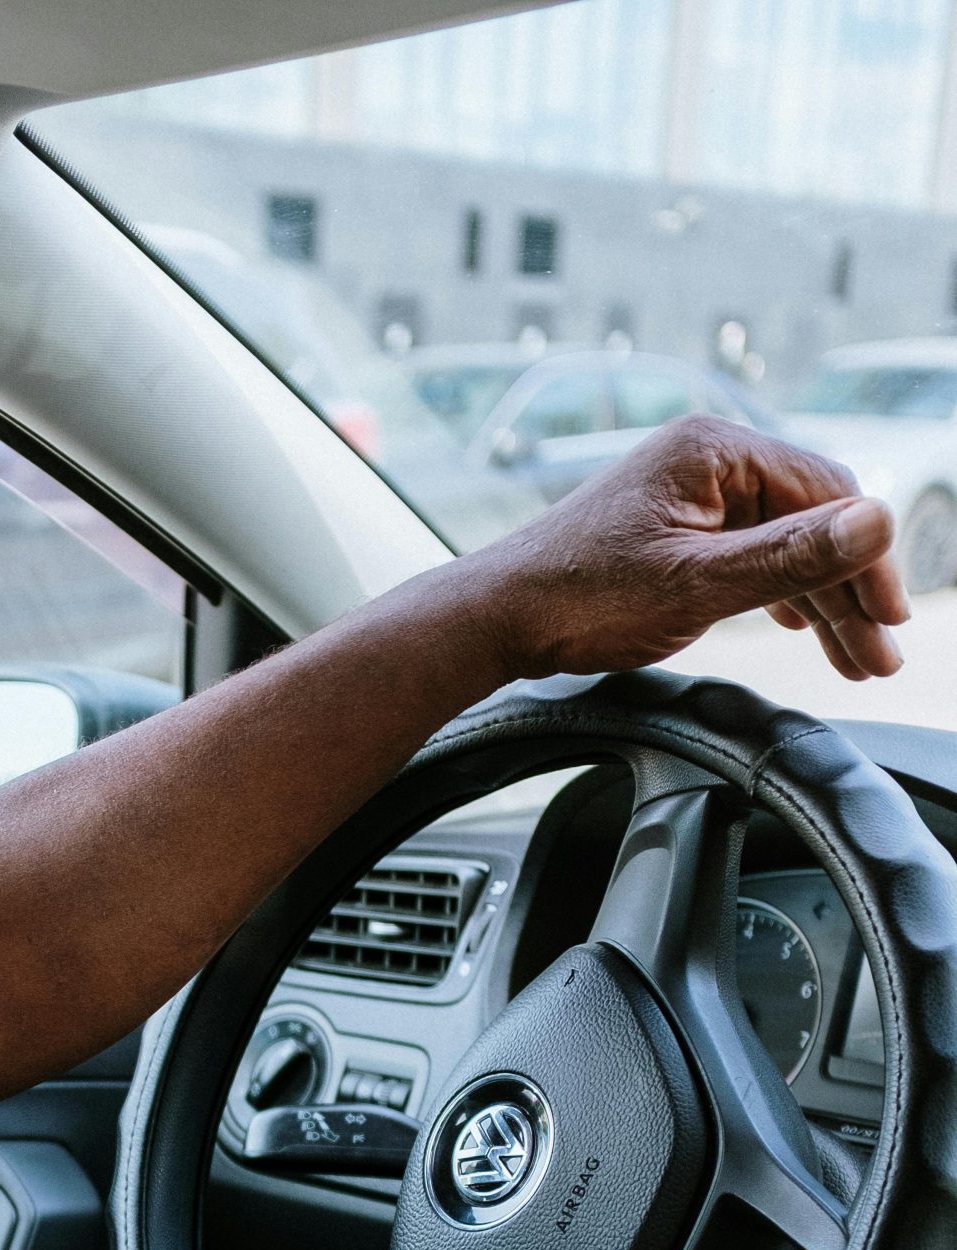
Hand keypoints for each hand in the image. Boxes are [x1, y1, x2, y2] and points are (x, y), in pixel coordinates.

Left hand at [471, 416, 909, 683]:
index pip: (826, 494)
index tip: (890, 619)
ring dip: (820, 602)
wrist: (499, 617)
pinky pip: (748, 553)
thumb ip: (790, 558)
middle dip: (848, 591)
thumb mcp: (697, 585)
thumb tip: (878, 522)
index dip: (866, 560)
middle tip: (879, 656)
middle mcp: (708, 459)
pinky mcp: (676, 527)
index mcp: (716, 449)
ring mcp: (691, 492)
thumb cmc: (581, 598)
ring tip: (856, 659)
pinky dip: (779, 593)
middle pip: (810, 520)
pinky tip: (802, 627)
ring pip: (782, 543)